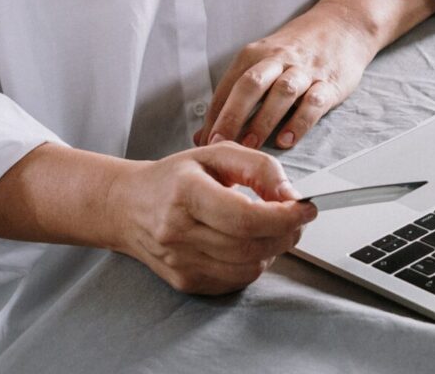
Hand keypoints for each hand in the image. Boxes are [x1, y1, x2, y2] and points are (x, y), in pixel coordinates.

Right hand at [106, 142, 316, 294]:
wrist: (128, 206)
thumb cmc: (176, 176)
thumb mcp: (217, 153)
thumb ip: (260, 168)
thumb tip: (291, 195)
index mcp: (186, 194)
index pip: (245, 217)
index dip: (284, 216)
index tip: (307, 207)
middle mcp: (179, 233)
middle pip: (250, 245)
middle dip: (287, 232)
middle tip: (298, 217)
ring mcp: (180, 262)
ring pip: (247, 267)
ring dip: (274, 248)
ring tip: (274, 227)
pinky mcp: (185, 282)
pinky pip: (235, 280)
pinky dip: (254, 263)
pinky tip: (251, 242)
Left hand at [195, 1, 376, 150]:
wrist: (343, 24)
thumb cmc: (297, 49)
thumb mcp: (264, 59)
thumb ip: (236, 94)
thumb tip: (204, 134)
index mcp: (257, 53)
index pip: (229, 85)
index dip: (215, 115)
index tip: (205, 141)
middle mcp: (279, 59)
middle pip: (251, 84)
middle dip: (233, 115)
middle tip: (220, 143)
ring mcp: (306, 70)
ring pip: (282, 92)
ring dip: (264, 120)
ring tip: (250, 146)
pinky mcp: (330, 82)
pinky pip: (314, 102)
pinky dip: (300, 122)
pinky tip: (288, 140)